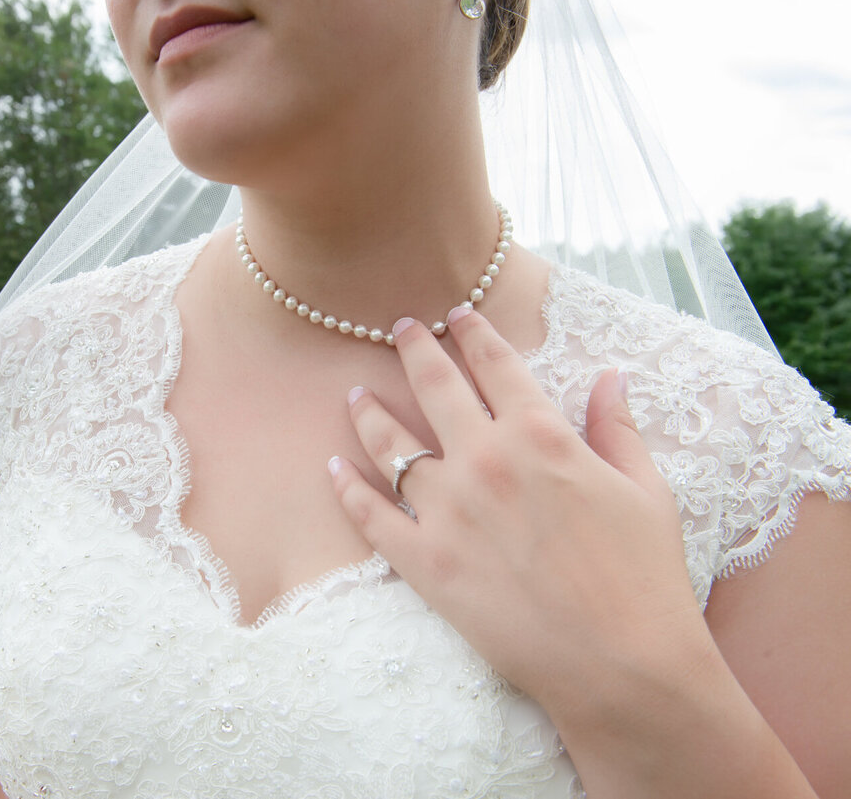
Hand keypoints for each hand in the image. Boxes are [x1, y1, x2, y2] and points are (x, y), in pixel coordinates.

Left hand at [327, 306, 714, 726]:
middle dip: (415, 348)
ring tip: (354, 394)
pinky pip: (371, 515)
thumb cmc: (645, 579)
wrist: (622, 666)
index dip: (474, 333)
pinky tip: (333, 468)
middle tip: (400, 327)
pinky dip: (347, 489)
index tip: (458, 315)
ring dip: (370, 413)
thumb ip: (617, 428)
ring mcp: (447, 510)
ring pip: (391, 444)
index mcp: (541, 436)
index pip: (497, 365)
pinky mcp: (423, 562)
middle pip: (435, 386)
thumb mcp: (647, 491)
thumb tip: (610, 376)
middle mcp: (485, 460)